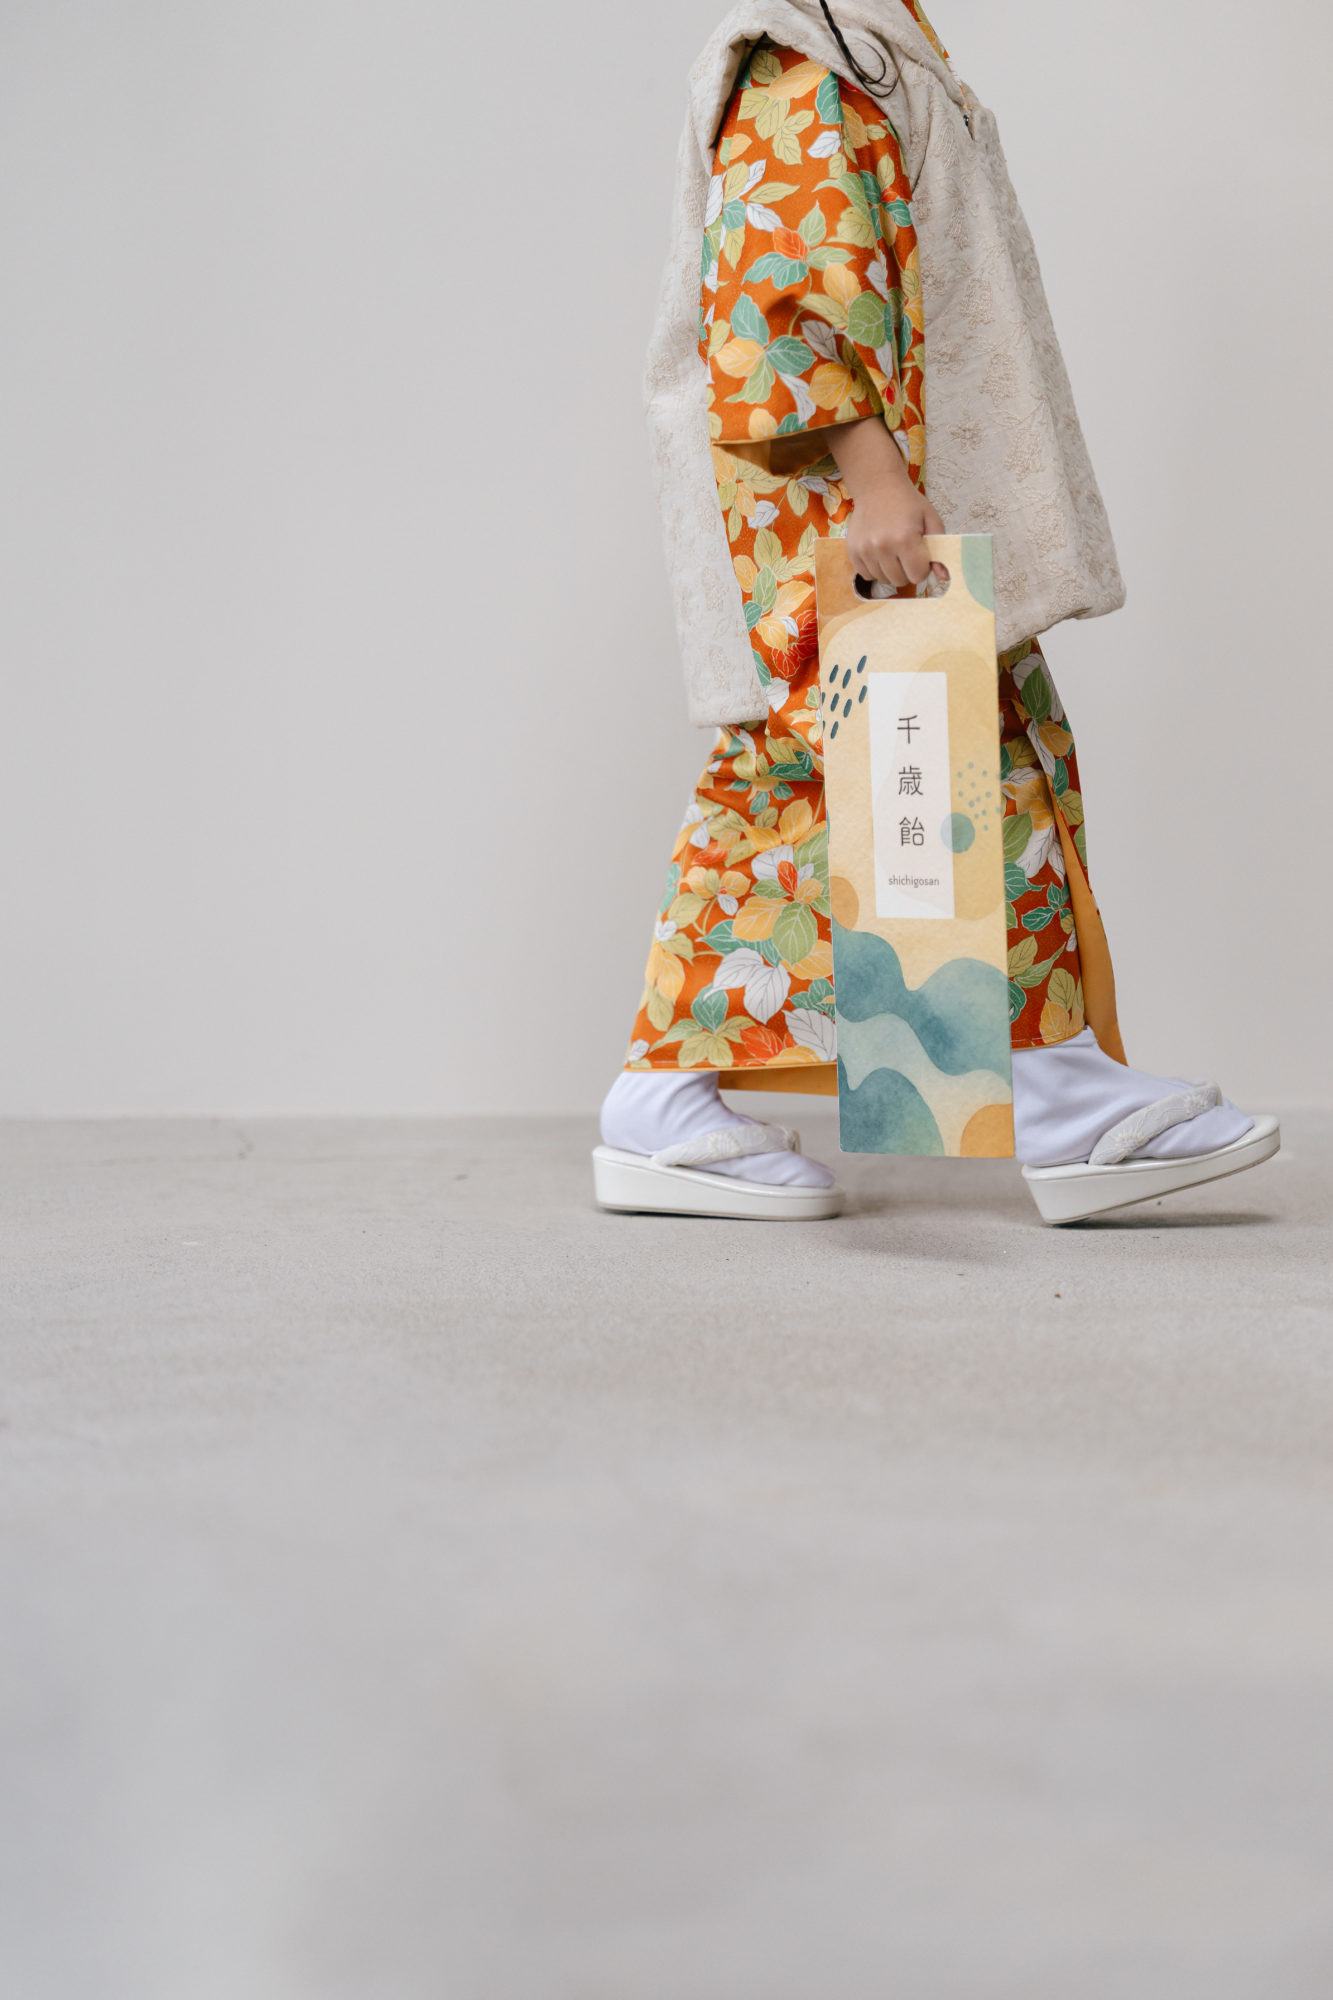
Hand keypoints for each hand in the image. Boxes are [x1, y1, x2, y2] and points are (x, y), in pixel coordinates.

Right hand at [825, 415, 946, 587]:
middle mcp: (883, 546)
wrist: (877, 487)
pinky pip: (867, 575)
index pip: (918, 576)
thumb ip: (940, 548)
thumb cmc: (907, 503)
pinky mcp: (853, 551)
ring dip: (890, 570)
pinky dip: (875, 568)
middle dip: (907, 570)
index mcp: (905, 539)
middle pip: (900, 581)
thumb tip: (943, 576)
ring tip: (892, 550)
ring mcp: (865, 550)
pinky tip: (879, 552)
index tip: (920, 555)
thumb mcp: (931, 519)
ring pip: (883, 580)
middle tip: (906, 552)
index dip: (922, 567)